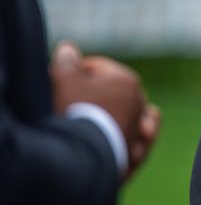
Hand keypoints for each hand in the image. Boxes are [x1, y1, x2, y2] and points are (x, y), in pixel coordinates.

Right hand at [50, 42, 159, 177]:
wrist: (82, 155)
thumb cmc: (74, 112)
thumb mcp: (64, 80)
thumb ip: (66, 62)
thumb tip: (68, 49)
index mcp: (126, 81)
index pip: (98, 68)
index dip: (74, 71)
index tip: (56, 78)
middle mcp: (139, 103)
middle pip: (113, 91)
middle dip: (94, 92)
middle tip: (70, 99)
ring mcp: (140, 129)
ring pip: (130, 115)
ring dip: (117, 113)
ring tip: (98, 118)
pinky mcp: (137, 152)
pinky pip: (140, 142)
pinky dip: (134, 137)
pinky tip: (125, 136)